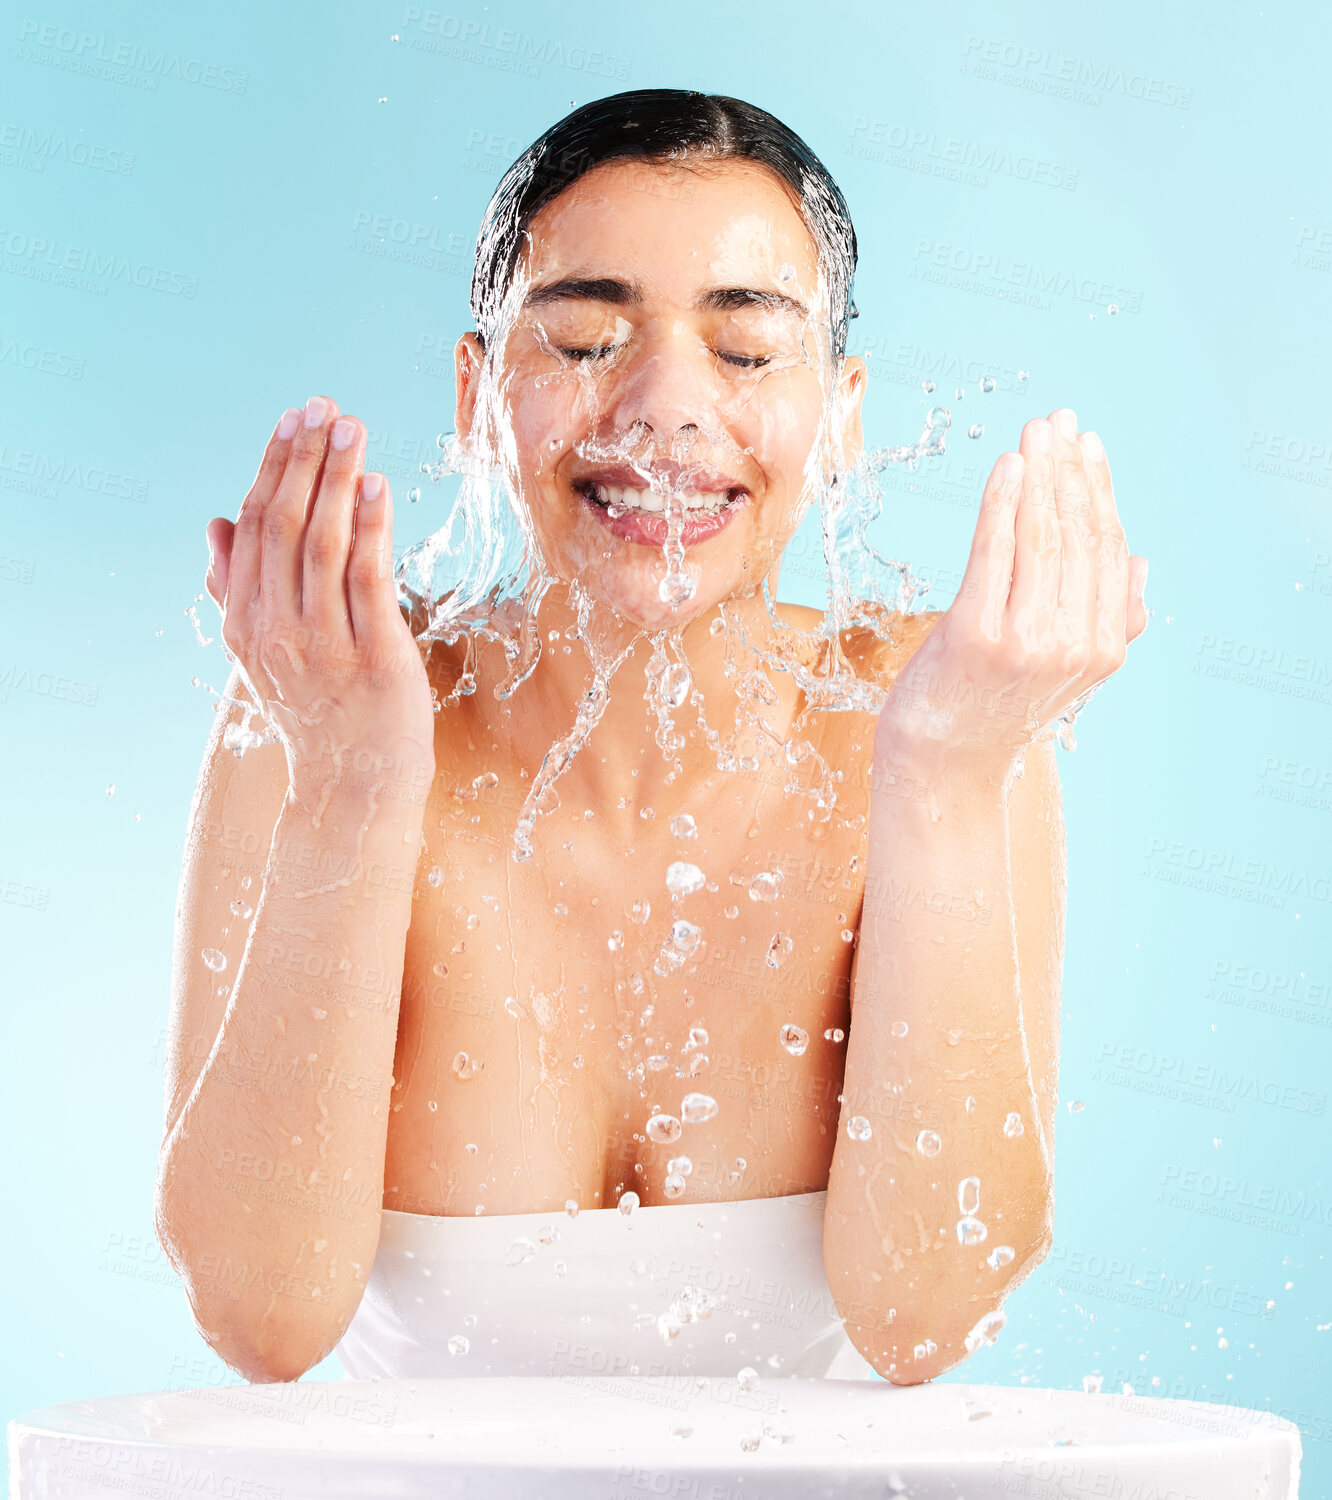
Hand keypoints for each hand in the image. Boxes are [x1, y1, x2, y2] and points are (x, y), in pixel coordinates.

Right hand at [204, 397, 435, 781]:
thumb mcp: (262, 654)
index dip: (272, 469)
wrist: (352, 785)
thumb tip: (213, 527)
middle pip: (282, 525)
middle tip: (323, 407)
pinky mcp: (374, 656)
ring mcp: (324, 645)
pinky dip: (370, 528)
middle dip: (302, 460)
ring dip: (336, 479)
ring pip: (322, 543)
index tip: (292, 420)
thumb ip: (237, 590)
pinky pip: (367, 580)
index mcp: (245, 623)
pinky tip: (376, 486)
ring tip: (351, 428)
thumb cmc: (316, 713)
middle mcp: (276, 629)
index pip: (251, 528)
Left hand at [875, 408, 1147, 769]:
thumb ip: (1107, 619)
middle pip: (1079, 534)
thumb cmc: (995, 708)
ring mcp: (1026, 640)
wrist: (943, 765)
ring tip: (1035, 434)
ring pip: (1041, 536)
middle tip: (1059, 422)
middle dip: (1070, 470)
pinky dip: (1003, 503)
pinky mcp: (977, 635)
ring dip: (1039, 475)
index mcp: (1105, 647)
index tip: (1087, 444)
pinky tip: (1007, 467)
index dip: (1099, 489)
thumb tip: (1138, 562)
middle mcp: (1073, 643)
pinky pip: (995, 552)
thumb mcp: (1068, 671)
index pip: (1108, 548)